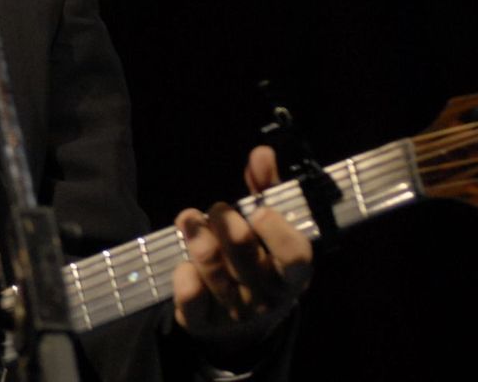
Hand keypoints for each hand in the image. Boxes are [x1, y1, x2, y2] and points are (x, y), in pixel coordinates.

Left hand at [172, 146, 312, 358]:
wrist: (241, 317)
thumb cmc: (259, 256)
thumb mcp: (270, 224)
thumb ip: (267, 188)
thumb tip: (261, 154)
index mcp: (292, 274)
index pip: (295, 258)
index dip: (278, 234)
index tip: (259, 210)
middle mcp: (268, 297)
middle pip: (250, 265)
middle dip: (229, 230)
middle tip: (217, 208)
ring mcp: (236, 314)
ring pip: (219, 281)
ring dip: (200, 245)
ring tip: (188, 218)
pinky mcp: (205, 323)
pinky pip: (193, 305)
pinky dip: (186, 283)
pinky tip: (182, 264)